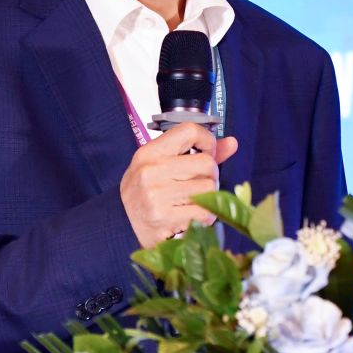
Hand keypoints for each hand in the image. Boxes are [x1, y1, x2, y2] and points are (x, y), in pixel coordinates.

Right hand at [119, 121, 237, 246]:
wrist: (120, 222)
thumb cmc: (145, 191)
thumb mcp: (163, 165)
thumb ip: (198, 153)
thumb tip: (231, 143)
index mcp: (151, 152)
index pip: (190, 130)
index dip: (208, 141)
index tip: (207, 152)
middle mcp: (151, 170)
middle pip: (206, 163)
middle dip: (210, 175)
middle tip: (199, 183)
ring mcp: (156, 194)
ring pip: (209, 188)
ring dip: (208, 197)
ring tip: (192, 201)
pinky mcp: (164, 217)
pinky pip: (204, 212)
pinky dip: (204, 216)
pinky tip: (190, 216)